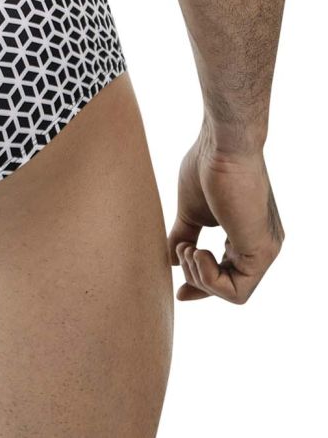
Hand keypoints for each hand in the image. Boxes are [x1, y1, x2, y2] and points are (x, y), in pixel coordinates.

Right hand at [167, 129, 283, 303]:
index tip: (179, 293)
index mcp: (247, 234)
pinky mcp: (261, 251)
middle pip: (230, 286)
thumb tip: (171, 260)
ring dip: (199, 276)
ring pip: (232, 293)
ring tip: (189, 246)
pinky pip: (236, 291)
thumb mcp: (191, 210)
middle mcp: (262, 245)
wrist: (222, 144)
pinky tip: (198, 250)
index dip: (202, 286)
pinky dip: (209, 279)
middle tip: (180, 251)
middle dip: (196, 280)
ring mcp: (265, 249)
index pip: (229, 274)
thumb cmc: (206, 165)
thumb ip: (185, 235)